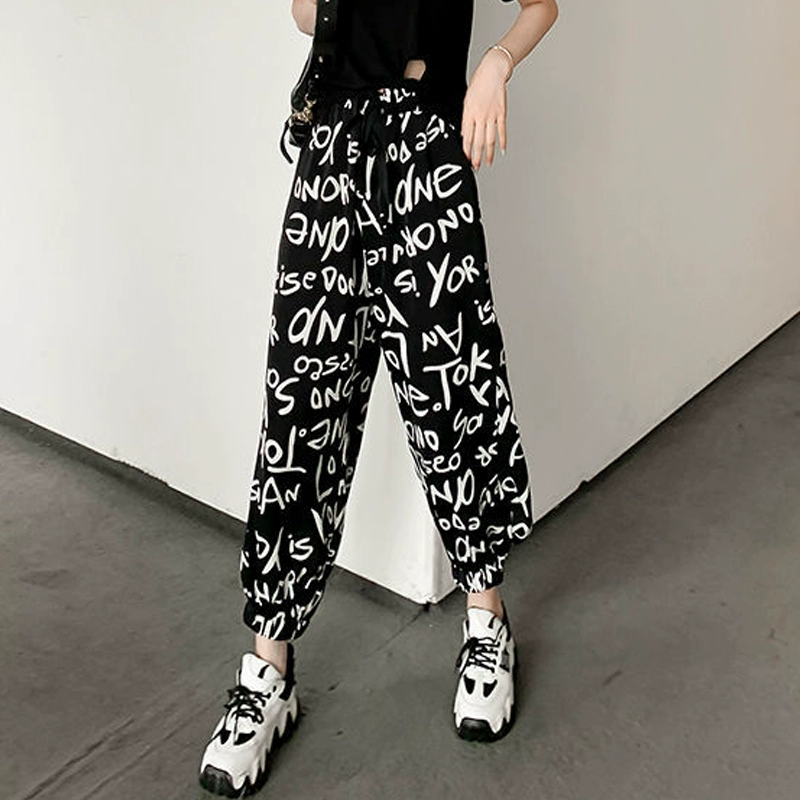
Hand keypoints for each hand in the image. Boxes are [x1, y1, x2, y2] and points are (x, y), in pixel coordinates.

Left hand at [461, 48, 511, 168]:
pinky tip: (501, 151)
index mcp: (469, 113)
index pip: (467, 137)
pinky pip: (501, 131)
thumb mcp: (467, 101)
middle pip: (478, 142)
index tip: (466, 160)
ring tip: (487, 163)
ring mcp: (492, 116)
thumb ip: (466, 118)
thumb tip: (466, 135)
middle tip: (475, 167)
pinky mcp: (501, 113)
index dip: (466, 151)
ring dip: (488, 154)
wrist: (492, 71)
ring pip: (490, 139)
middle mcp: (480, 116)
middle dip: (476, 157)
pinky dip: (502, 142)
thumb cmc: (478, 85)